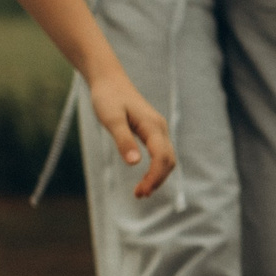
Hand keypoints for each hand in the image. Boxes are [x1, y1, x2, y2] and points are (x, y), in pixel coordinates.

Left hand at [87, 71, 176, 198]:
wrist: (109, 80)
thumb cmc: (107, 98)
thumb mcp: (111, 119)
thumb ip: (123, 140)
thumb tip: (135, 163)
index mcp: (152, 126)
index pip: (162, 157)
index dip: (154, 177)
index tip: (140, 192)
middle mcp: (160, 128)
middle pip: (169, 160)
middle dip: (157, 180)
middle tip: (139, 195)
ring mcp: (158, 129)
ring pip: (167, 158)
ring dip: (158, 177)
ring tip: (141, 191)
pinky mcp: (152, 131)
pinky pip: (161, 153)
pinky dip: (156, 169)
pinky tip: (145, 177)